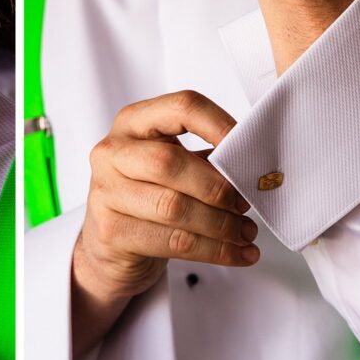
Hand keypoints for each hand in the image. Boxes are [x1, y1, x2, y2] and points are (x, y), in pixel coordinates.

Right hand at [71, 91, 258, 355]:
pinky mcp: (111, 232)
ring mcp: (106, 193)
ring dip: (221, 224)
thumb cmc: (147, 198)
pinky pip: (172, 241)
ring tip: (245, 232)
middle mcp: (112, 153)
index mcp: (133, 123)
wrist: (110, 245)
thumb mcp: (172, 167)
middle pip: (169, 162)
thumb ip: (206, 159)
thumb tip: (253, 167)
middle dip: (217, 187)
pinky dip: (214, 250)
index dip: (220, 125)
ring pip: (173, 207)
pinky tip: (235, 252)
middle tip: (245, 203)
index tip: (248, 148)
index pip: (181, 107)